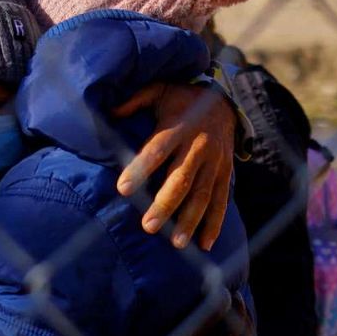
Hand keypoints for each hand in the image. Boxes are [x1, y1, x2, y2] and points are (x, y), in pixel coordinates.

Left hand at [113, 82, 235, 250]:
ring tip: (176, 243)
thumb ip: (136, 100)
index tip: (123, 189)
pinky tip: (204, 244)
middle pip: (181, 179)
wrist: (226, 102)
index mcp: (178, 127)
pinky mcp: (225, 174)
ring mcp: (215, 162)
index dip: (141, 168)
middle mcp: (198, 146)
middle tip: (148, 226)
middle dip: (165, 204)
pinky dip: (214, 224)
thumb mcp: (160, 90)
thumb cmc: (182, 100)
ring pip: (203, 195)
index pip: (157, 149)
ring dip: (190, 220)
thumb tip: (109, 110)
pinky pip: (221, 201)